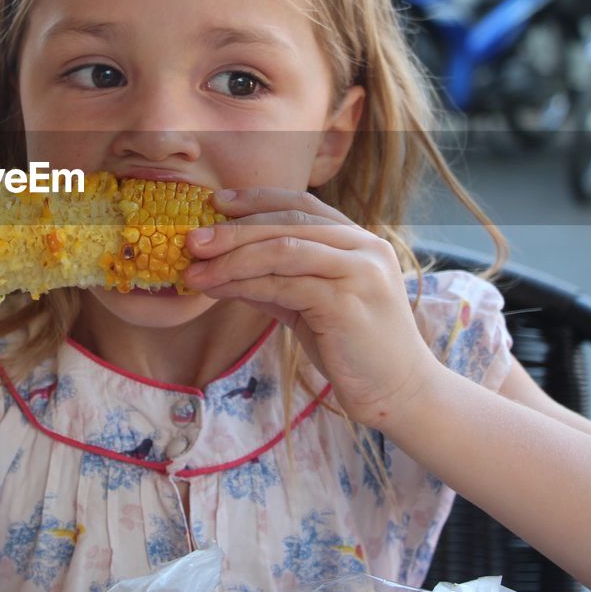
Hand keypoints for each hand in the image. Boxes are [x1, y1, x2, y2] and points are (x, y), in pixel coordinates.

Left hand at [182, 187, 440, 429]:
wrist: (398, 392)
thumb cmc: (352, 347)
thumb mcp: (309, 305)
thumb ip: (275, 281)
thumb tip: (220, 267)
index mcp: (358, 240)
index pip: (302, 204)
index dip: (256, 199)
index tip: (215, 202)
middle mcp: (364, 247)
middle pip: (288, 223)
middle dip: (233, 230)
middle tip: (192, 240)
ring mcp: (359, 272)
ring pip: (283, 250)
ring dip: (232, 259)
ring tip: (196, 271)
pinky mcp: (347, 304)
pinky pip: (285, 285)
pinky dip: (246, 285)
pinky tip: (219, 291)